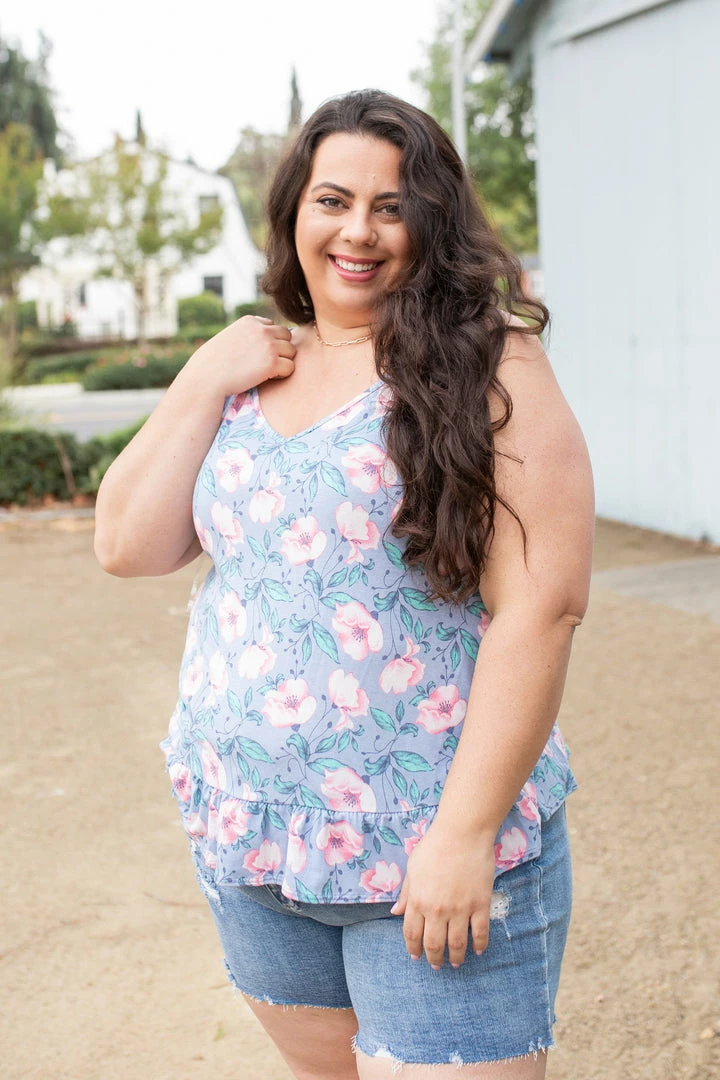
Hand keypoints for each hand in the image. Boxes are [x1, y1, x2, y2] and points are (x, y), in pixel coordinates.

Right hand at [188, 315, 295, 396]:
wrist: (206, 378)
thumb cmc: (214, 363)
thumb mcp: (230, 339)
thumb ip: (249, 335)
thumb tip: (268, 341)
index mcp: (250, 321)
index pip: (273, 326)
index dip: (269, 342)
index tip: (256, 355)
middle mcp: (261, 329)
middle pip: (287, 336)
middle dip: (280, 350)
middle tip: (266, 364)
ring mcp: (268, 345)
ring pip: (291, 351)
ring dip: (283, 362)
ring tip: (266, 371)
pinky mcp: (272, 362)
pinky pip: (290, 367)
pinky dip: (282, 375)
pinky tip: (267, 378)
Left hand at [390, 820, 496, 968]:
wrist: (462, 833)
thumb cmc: (434, 846)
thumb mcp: (413, 868)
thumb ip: (406, 893)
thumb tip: (395, 912)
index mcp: (418, 900)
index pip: (412, 934)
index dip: (413, 949)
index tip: (416, 956)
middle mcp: (437, 909)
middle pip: (433, 944)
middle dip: (434, 958)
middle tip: (436, 965)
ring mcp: (460, 909)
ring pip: (457, 944)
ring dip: (455, 958)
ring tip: (455, 963)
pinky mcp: (480, 904)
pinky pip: (480, 932)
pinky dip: (479, 945)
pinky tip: (478, 950)